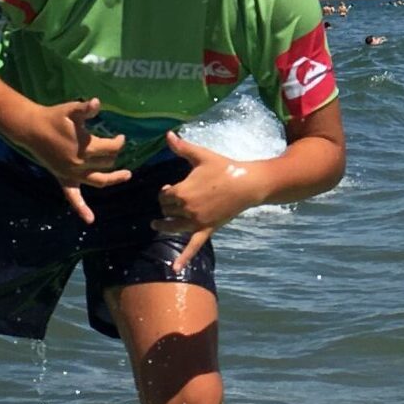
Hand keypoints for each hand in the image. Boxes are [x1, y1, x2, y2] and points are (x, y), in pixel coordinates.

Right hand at [14, 97, 129, 222]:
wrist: (32, 128)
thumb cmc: (53, 117)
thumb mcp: (71, 110)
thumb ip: (86, 109)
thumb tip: (97, 102)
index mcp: (86, 148)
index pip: (111, 148)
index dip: (119, 142)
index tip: (121, 137)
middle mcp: (81, 165)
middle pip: (107, 163)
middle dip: (114, 155)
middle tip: (116, 148)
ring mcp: (72, 174)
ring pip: (99, 181)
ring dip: (113, 179)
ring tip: (126, 175)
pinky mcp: (63, 178)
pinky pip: (73, 197)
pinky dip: (82, 209)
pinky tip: (90, 220)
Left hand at [152, 131, 254, 270]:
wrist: (247, 183)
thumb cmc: (223, 167)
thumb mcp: (201, 155)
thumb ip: (182, 147)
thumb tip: (168, 134)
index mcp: (182, 191)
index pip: (164, 195)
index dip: (164, 192)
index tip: (169, 187)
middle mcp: (187, 209)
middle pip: (168, 210)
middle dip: (167, 205)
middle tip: (170, 200)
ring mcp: (196, 221)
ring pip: (173, 227)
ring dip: (163, 226)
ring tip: (156, 225)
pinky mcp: (207, 229)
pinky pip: (193, 247)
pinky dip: (183, 258)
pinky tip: (174, 268)